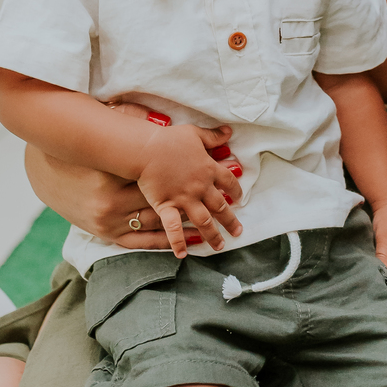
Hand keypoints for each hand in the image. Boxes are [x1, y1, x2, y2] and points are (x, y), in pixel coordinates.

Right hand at [23, 104, 242, 251]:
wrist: (48, 167)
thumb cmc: (85, 146)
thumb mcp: (115, 127)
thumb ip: (142, 120)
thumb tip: (165, 117)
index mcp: (123, 172)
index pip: (172, 177)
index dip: (201, 178)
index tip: (228, 176)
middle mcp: (117, 201)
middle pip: (171, 205)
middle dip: (205, 207)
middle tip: (234, 211)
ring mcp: (112, 220)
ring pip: (160, 228)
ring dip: (192, 231)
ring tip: (219, 234)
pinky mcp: (107, 232)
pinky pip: (142, 242)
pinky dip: (167, 243)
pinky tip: (189, 246)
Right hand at [137, 122, 243, 258]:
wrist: (146, 148)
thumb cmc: (169, 139)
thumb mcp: (194, 133)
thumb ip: (213, 136)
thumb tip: (228, 132)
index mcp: (209, 169)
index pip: (229, 182)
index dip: (236, 190)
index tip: (239, 198)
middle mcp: (201, 187)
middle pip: (221, 206)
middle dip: (231, 220)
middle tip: (239, 232)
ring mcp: (185, 198)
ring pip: (204, 221)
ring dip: (213, 235)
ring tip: (220, 246)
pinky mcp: (167, 206)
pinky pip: (174, 228)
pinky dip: (179, 242)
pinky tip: (183, 254)